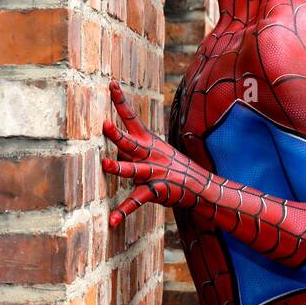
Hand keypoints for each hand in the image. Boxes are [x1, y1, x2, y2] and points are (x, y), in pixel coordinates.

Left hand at [102, 81, 210, 225]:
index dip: (121, 102)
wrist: (200, 186)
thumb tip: (114, 156)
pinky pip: (137, 202)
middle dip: (118, 135)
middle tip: (105, 125)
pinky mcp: (157, 192)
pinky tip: (112, 221)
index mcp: (149, 142)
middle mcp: (150, 155)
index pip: (132, 118)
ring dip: (119, 168)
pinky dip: (123, 212)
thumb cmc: (172, 168)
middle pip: (131, 143)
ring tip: (105, 164)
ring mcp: (154, 173)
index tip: (111, 83)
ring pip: (133, 170)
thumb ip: (133, 154)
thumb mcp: (155, 154)